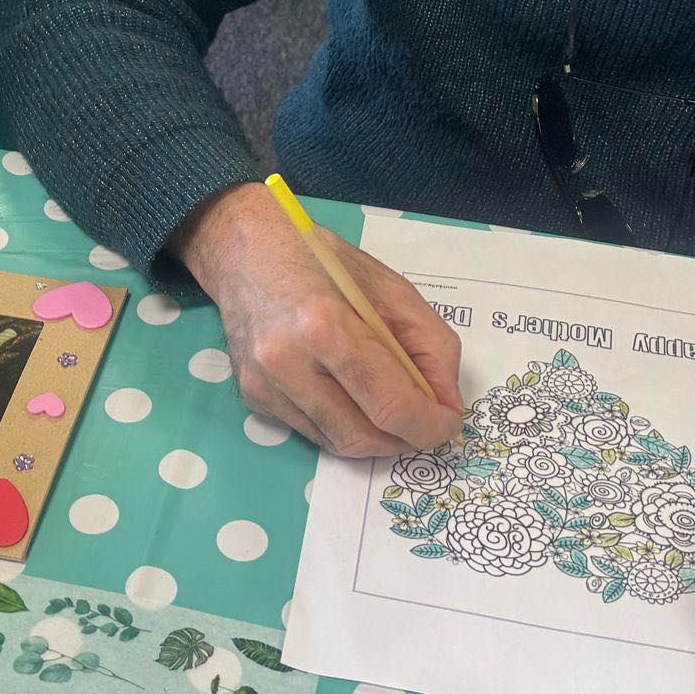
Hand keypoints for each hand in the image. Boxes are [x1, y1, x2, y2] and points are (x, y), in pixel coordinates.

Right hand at [172, 183, 463, 455]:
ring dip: (377, 437)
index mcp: (325, 325)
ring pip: (338, 443)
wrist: (244, 249)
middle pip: (363, 436)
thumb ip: (431, 345)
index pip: (389, 405)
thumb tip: (447, 402)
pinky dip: (343, 423)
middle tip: (426, 421)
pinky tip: (349, 392)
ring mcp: (264, 385)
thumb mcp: (391, 287)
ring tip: (391, 407)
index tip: (449, 421)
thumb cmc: (321, 260)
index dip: (429, 425)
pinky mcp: (253, 398)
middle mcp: (287, 363)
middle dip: (406, 438)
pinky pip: (313, 432)